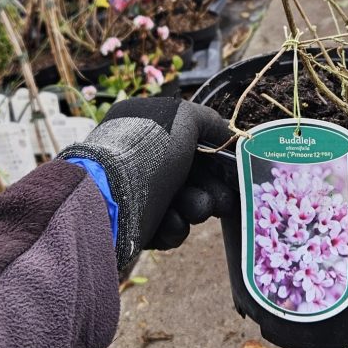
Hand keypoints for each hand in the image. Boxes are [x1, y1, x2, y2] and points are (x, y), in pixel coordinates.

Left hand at [60, 96, 230, 268]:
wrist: (110, 198)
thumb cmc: (147, 151)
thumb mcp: (183, 118)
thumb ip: (210, 120)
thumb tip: (230, 133)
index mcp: (153, 130)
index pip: (195, 144)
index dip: (219, 159)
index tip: (237, 172)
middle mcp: (148, 159)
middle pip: (197, 177)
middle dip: (213, 189)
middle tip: (223, 200)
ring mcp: (143, 193)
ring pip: (188, 204)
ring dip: (196, 206)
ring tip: (189, 207)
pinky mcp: (139, 225)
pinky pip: (171, 228)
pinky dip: (174, 227)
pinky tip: (168, 222)